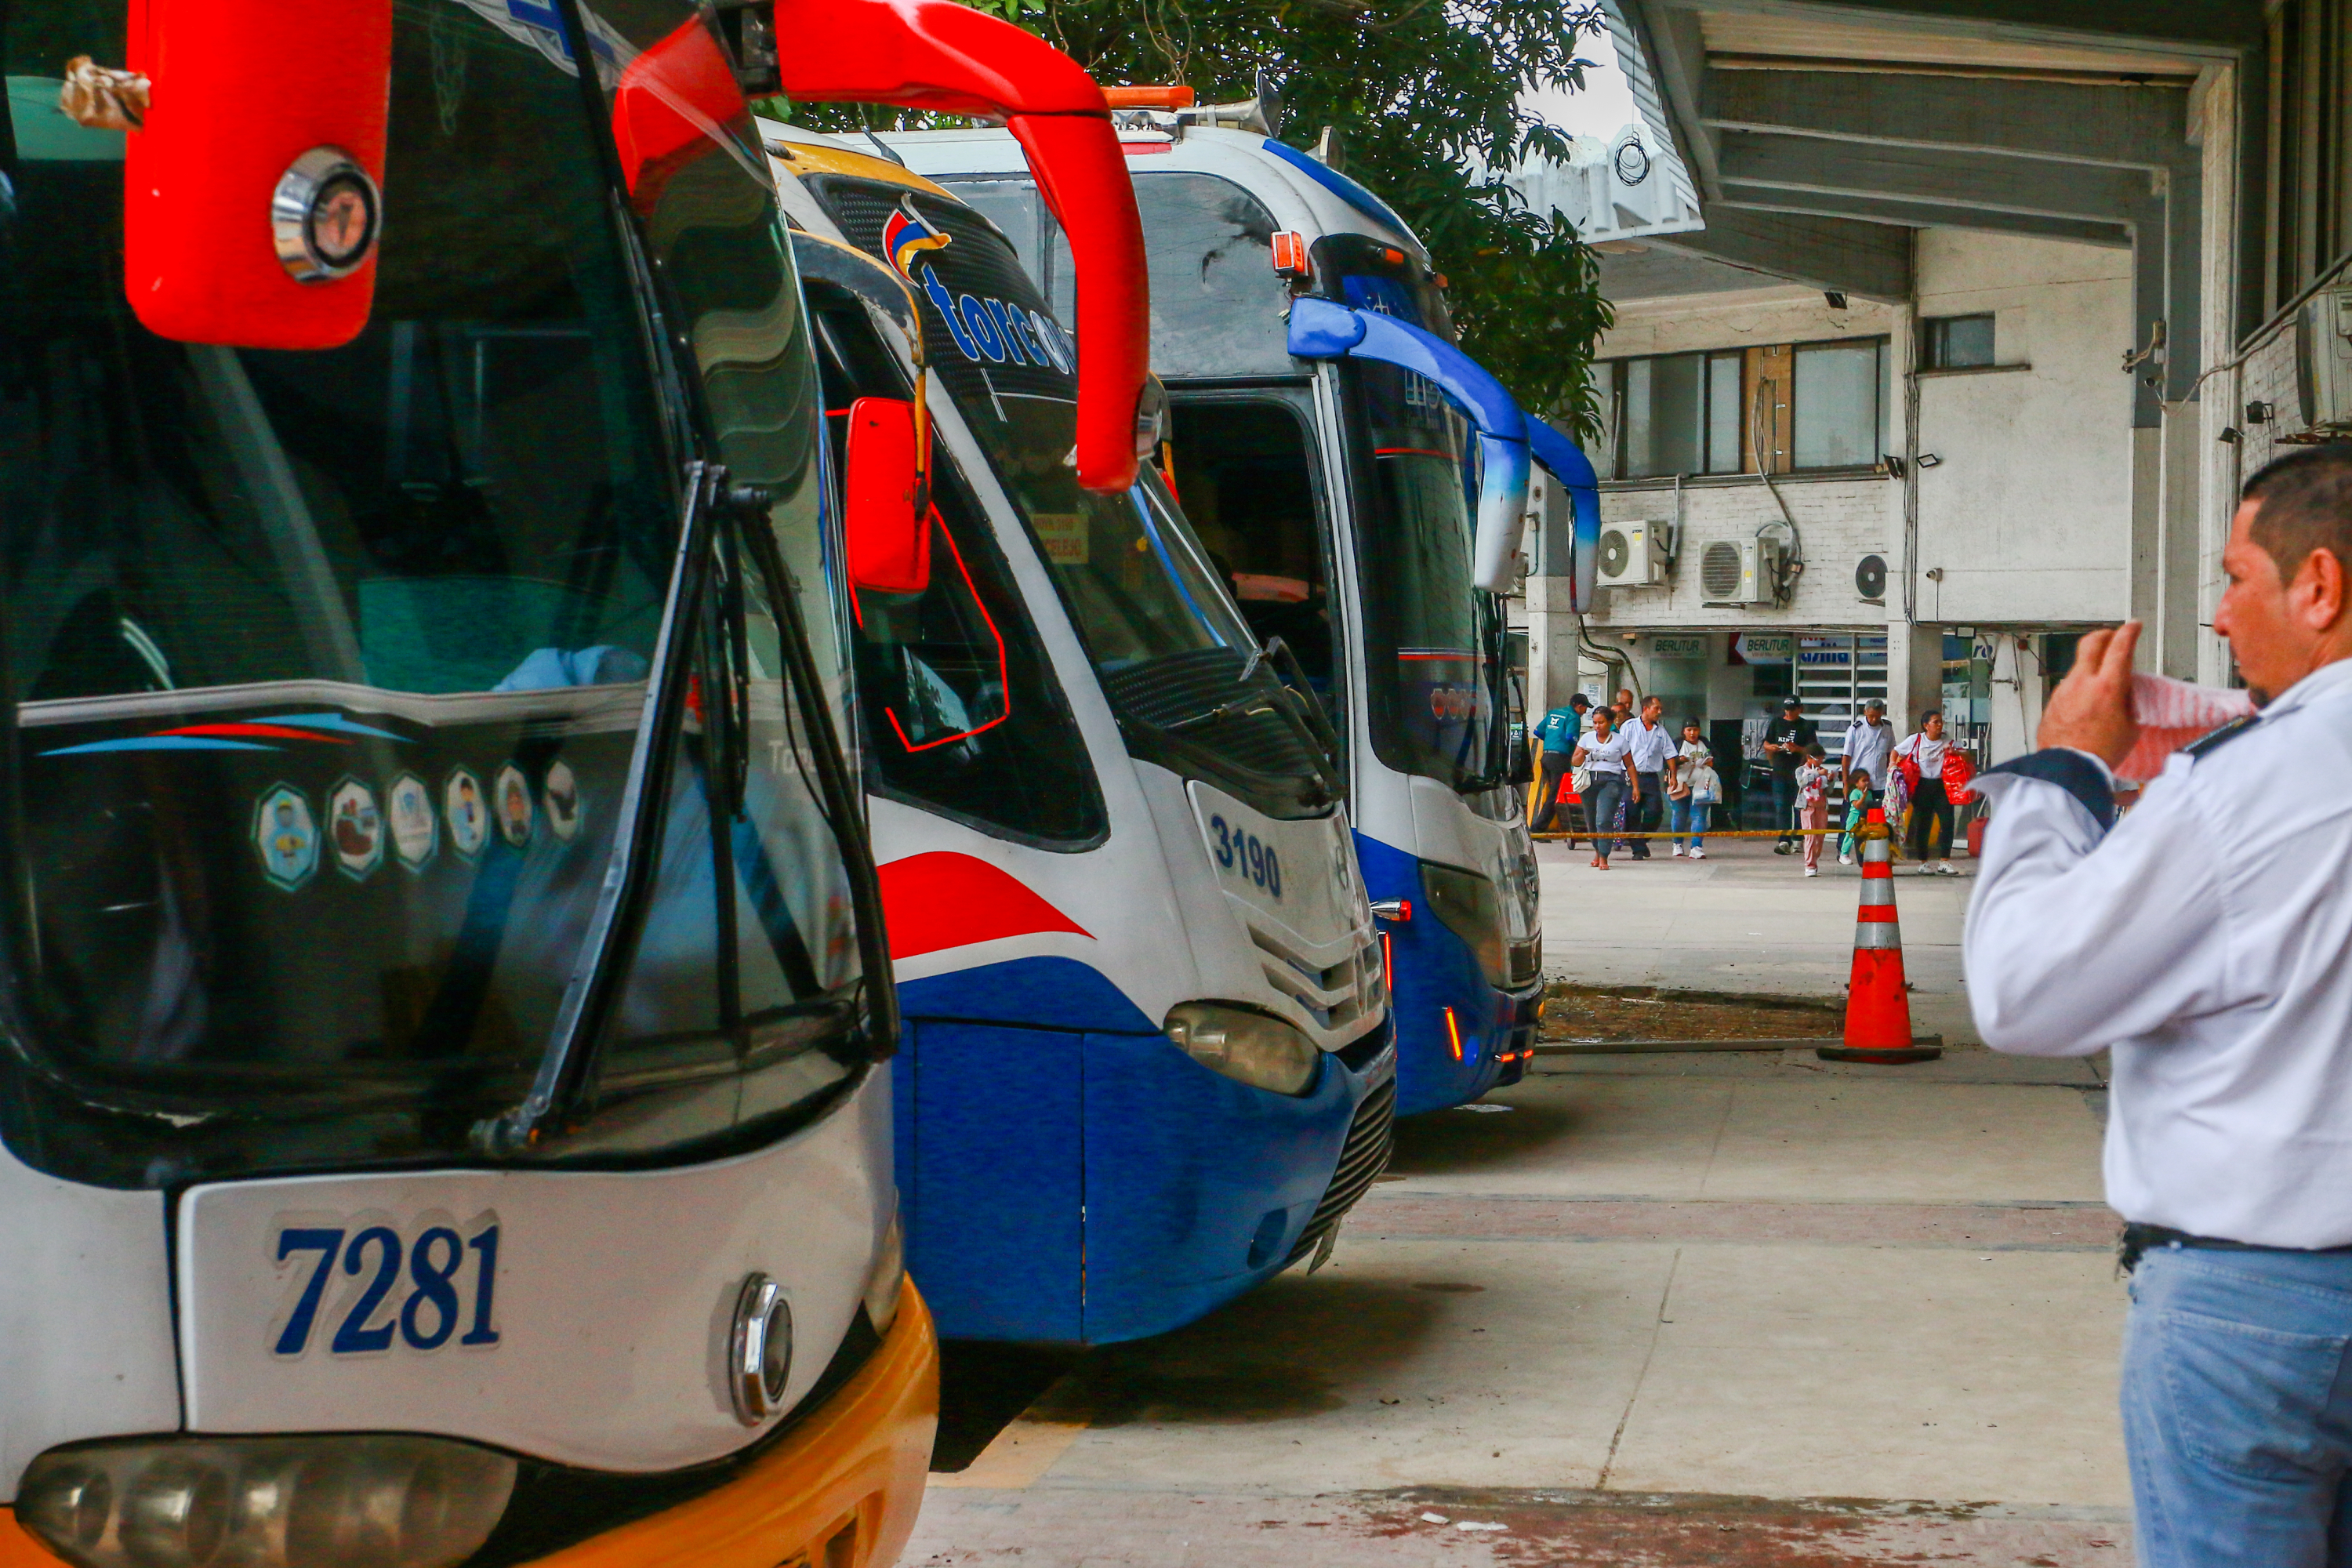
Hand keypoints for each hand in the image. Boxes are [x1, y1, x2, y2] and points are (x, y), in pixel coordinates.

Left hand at [2038, 620, 2141, 765]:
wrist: (2069, 767)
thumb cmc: (2100, 752)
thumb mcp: (2131, 725)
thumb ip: (2128, 699)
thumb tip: (2126, 686)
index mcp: (2107, 686)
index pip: (2120, 647)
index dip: (2129, 632)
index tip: (2134, 626)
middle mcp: (2082, 682)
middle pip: (2091, 643)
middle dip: (2105, 634)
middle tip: (2113, 636)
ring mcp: (2064, 690)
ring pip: (2078, 664)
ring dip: (2091, 663)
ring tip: (2102, 675)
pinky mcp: (2052, 701)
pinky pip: (2068, 684)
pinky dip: (2080, 683)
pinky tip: (2086, 697)